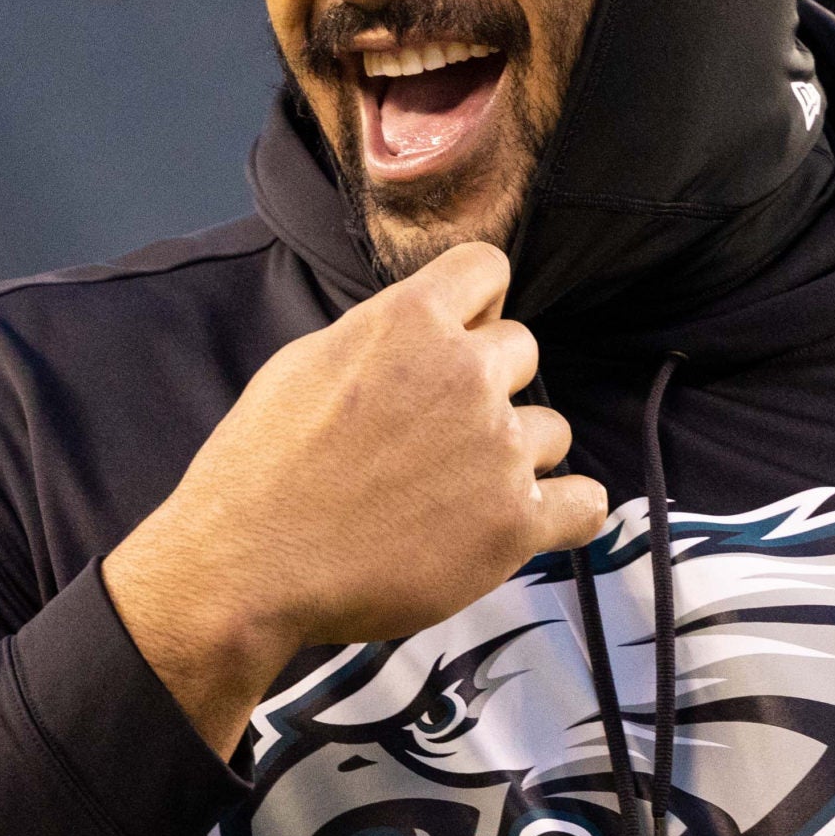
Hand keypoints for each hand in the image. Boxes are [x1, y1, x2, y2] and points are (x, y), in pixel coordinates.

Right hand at [102, 242, 609, 757]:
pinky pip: (584, 504)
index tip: (460, 339)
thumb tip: (423, 328)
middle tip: (437, 435)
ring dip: (515, 455)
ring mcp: (497, 448)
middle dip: (488, 386)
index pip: (487, 269)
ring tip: (455, 493)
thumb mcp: (307, 362)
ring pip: (550, 431)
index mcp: (410, 320)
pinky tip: (525, 521)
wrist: (250, 566)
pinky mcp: (514, 523)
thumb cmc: (261, 468)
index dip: (476, 305)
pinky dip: (563, 513)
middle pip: (522, 352)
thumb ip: (381, 336)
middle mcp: (466, 373)